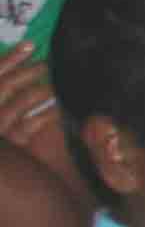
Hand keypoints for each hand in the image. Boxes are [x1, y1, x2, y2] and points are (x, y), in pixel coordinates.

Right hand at [0, 47, 55, 164]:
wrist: (17, 181)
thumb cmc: (11, 143)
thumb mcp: (7, 118)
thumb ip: (11, 97)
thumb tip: (27, 56)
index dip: (9, 59)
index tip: (30, 45)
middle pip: (1, 87)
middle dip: (25, 73)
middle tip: (45, 63)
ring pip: (15, 105)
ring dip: (37, 91)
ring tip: (52, 87)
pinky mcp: (10, 148)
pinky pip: (29, 125)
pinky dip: (45, 114)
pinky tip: (57, 109)